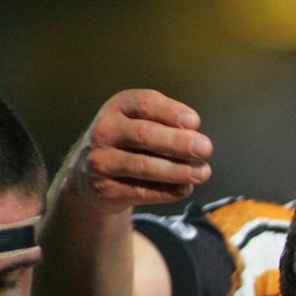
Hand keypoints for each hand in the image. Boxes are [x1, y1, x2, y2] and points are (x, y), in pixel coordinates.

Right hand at [53, 89, 212, 212]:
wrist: (90, 172)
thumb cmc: (127, 142)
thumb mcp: (140, 121)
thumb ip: (165, 121)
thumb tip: (194, 133)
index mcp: (118, 108)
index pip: (144, 104)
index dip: (171, 112)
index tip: (195, 122)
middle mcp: (105, 131)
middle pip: (144, 135)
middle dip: (178, 142)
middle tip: (205, 148)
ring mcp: (101, 161)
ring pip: (143, 166)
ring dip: (177, 171)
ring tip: (202, 173)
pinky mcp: (105, 189)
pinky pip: (141, 192)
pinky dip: (167, 191)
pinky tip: (185, 188)